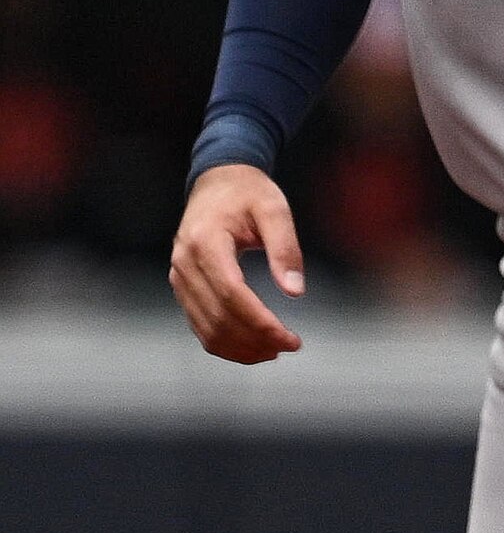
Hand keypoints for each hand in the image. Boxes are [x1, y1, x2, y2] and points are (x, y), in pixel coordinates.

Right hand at [171, 164, 308, 362]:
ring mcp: (179, 276)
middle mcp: (185, 263)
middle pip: (218, 316)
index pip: (232, 294)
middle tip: (291, 346)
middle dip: (255, 339)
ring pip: (205, 327)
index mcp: (206, 242)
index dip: (261, 322)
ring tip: (276, 350)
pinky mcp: (182, 285)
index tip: (290, 339)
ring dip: (240, 347)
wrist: (217, 181)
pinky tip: (253, 346)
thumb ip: (286, 248)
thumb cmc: (248, 192)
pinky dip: (224, 341)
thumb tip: (294, 291)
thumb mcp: (275, 210)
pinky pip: (199, 323)